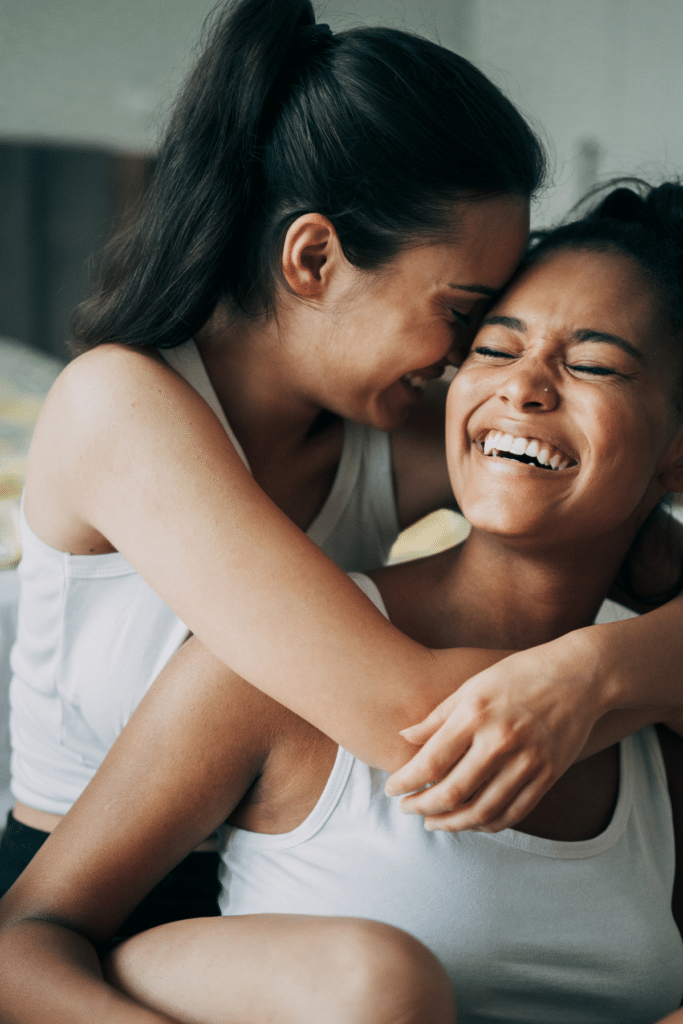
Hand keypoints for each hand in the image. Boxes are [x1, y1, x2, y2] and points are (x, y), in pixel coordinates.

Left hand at [385, 629, 605, 831]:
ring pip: (482, 811)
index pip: (431, 762)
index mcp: (476, 714)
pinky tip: (470, 821)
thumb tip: (404, 737)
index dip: (406, 782)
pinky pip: (513, 813)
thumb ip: (438, 716)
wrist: (579, 677)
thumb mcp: (473, 685)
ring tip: (433, 821)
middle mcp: (500, 741)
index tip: (392, 789)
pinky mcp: (548, 776)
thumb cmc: (519, 675)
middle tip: (407, 809)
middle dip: (423, 807)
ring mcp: (527, 761)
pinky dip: (487, 824)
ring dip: (452, 823)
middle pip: (453, 792)